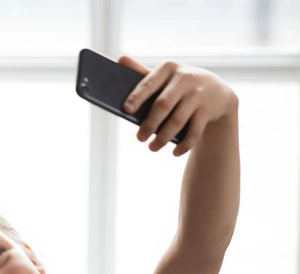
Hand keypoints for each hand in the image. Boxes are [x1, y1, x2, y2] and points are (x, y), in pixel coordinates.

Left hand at [118, 55, 238, 156]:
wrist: (216, 91)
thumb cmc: (179, 85)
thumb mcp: (164, 76)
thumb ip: (142, 72)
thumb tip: (119, 58)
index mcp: (168, 69)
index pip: (149, 83)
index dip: (137, 96)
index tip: (126, 110)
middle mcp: (185, 78)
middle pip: (163, 105)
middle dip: (150, 124)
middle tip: (139, 138)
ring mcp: (199, 94)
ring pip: (178, 120)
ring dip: (163, 137)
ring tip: (152, 148)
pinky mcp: (209, 110)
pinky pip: (195, 131)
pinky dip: (184, 144)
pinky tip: (175, 153)